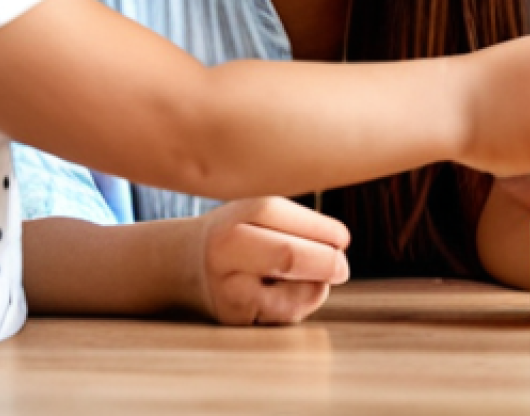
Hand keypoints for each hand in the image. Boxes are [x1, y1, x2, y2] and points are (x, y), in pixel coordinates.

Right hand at [189, 197, 349, 324]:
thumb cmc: (241, 232)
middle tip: (342, 268)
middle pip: (288, 255)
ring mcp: (227, 287)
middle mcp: (228, 249)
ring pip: (293, 294)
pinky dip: (299, 304)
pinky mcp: (234, 318)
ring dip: (316, 287)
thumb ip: (301, 223)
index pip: (290, 220)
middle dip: (327, 263)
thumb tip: (341, 244)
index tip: (343, 239)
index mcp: (241, 213)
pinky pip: (285, 315)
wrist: (186, 266)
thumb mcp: (263, 212)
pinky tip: (287, 293)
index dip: (325, 230)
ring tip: (308, 276)